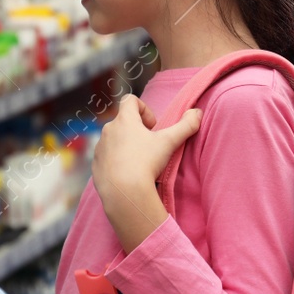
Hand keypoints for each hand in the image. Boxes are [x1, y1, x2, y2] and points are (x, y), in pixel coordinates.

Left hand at [92, 96, 201, 252]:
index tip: (153, 126)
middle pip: (122, 121)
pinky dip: (116, 161)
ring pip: (113, 140)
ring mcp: (99, 148)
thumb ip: (186, 126)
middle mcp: (108, 130)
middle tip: (150, 146)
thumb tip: (198, 112)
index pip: (130, 100)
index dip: (144, 109)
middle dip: (137, 130)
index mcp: (124, 120)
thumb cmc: (146, 163)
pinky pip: (106, 157)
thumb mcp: (169, 143)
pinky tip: (127, 174)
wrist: (123, 192)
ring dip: (126, 145)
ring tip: (139, 162)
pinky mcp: (95, 165)